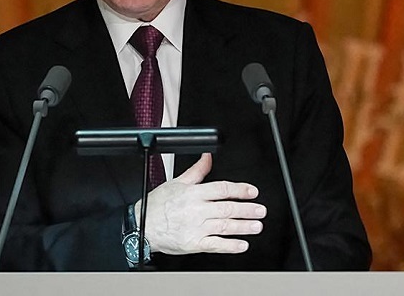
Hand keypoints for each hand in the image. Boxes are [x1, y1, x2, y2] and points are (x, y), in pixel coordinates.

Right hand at [139, 153, 265, 254]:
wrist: (142, 226)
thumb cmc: (157, 205)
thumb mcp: (177, 182)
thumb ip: (197, 171)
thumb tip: (208, 157)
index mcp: (193, 194)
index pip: (221, 189)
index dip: (239, 190)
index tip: (252, 192)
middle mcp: (195, 210)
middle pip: (226, 208)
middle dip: (247, 209)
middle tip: (260, 210)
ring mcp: (195, 228)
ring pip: (224, 226)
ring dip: (243, 226)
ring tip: (256, 226)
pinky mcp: (193, 244)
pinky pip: (215, 245)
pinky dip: (230, 246)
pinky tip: (242, 244)